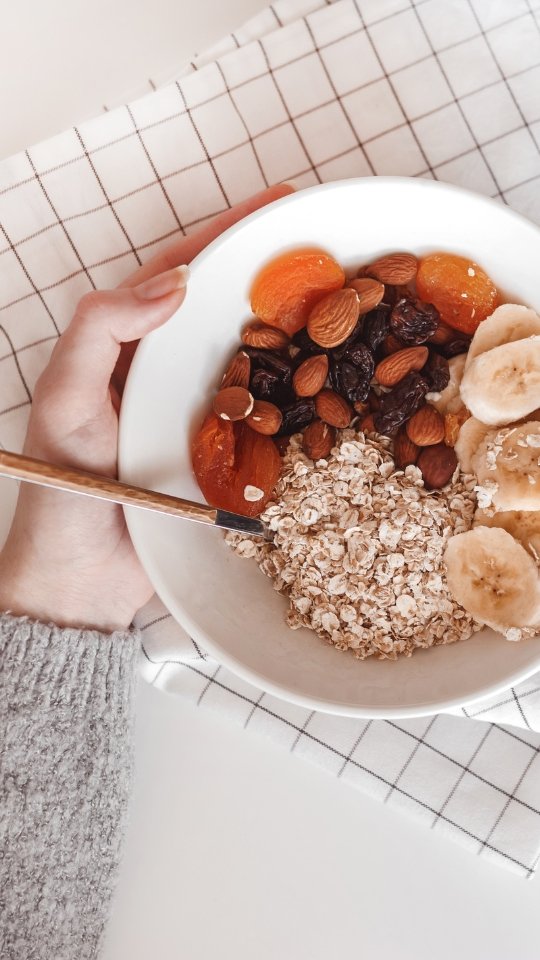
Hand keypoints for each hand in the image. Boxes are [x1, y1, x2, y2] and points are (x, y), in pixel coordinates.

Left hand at [0, 184, 293, 631]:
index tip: (277, 205)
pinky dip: (301, 396)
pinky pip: (268, 417)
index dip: (226, 236)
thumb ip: (100, 331)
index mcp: (126, 348)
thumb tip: (172, 282)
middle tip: (330, 247)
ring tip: (347, 301)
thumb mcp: (64, 402)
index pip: (180, 274)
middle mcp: (167, 374)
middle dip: (275, 275)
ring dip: (297, 330)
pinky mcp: (224, 459)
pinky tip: (335, 382)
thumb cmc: (62, 494)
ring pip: (256, 358)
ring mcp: (199, 416)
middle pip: (227, 310)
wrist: (82, 583)